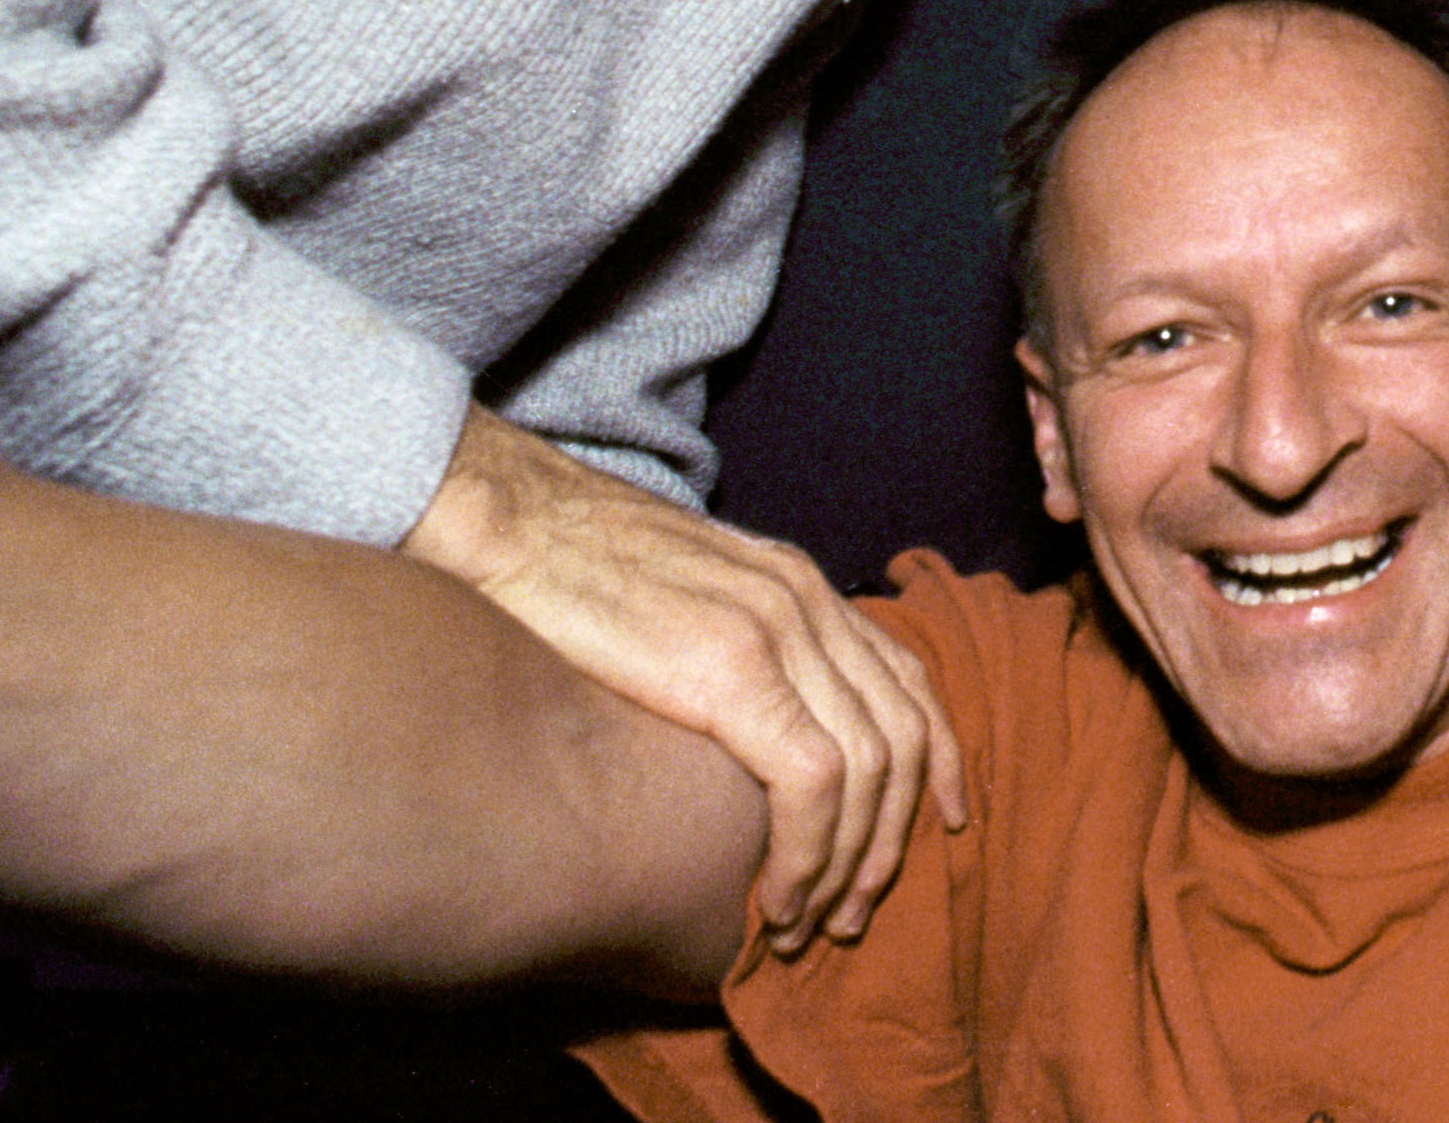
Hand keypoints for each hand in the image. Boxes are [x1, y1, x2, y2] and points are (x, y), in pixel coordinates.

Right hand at [398, 408, 967, 952]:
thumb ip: (735, 644)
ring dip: (847, 864)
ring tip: (807, 924)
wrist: (508, 525)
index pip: (909, 681)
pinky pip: (813, 781)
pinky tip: (777, 901)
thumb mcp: (683, 599)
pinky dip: (809, 854)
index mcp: (801, 584)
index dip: (939, 763)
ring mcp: (777, 631)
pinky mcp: (731, 669)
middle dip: (890, 841)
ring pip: (870, 769)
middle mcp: (808, 602)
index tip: (939, 829)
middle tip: (855, 913)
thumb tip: (750, 725)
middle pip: (904, 736)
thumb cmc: (571, 575)